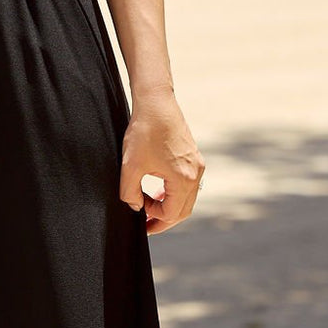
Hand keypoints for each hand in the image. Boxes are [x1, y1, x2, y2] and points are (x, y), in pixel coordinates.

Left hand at [119, 91, 204, 234]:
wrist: (156, 103)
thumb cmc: (144, 132)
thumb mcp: (130, 166)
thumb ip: (130, 193)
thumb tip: (136, 207)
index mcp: (183, 179)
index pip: (171, 214)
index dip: (153, 220)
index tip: (138, 217)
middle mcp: (196, 174)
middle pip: (183, 210)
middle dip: (163, 219)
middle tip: (146, 224)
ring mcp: (198, 166)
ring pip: (187, 199)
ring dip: (169, 206)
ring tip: (149, 207)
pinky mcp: (195, 158)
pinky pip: (188, 185)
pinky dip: (174, 193)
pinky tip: (157, 190)